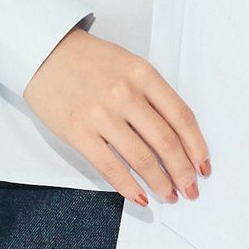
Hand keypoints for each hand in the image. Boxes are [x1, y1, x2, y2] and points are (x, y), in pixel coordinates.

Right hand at [22, 26, 211, 207]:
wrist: (45, 51)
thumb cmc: (89, 59)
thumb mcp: (129, 65)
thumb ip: (151, 95)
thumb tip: (174, 135)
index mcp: (143, 75)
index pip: (181, 116)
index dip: (196, 146)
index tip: (203, 165)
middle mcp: (126, 94)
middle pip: (166, 142)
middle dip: (183, 171)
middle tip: (191, 189)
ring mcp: (101, 115)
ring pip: (142, 159)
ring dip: (160, 183)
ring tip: (170, 196)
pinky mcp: (78, 132)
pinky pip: (110, 167)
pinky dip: (129, 187)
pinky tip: (140, 196)